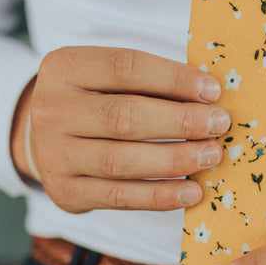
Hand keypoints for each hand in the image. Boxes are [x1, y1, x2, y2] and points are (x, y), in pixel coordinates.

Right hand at [10, 46, 230, 212]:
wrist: (46, 141)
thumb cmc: (95, 102)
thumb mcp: (107, 79)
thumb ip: (150, 82)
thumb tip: (209, 97)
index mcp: (64, 67)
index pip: (125, 67)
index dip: (173, 79)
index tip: (213, 91)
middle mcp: (52, 109)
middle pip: (124, 117)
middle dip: (179, 121)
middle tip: (218, 124)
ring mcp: (54, 154)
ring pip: (121, 161)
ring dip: (175, 160)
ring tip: (211, 156)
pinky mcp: (66, 191)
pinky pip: (119, 197)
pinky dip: (159, 196)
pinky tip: (191, 192)